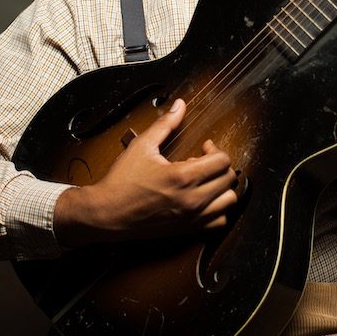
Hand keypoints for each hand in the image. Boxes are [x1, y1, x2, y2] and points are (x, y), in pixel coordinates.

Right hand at [53, 99, 238, 247]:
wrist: (107, 213)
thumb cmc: (122, 182)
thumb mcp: (142, 146)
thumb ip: (165, 124)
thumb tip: (180, 106)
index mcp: (182, 177)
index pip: (222, 161)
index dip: (216, 149)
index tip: (204, 148)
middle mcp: (192, 199)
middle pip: (229, 179)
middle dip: (220, 166)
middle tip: (202, 162)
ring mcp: (191, 217)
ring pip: (229, 201)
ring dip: (222, 187)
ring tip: (205, 181)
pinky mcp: (187, 229)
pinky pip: (219, 222)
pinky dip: (218, 209)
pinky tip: (204, 199)